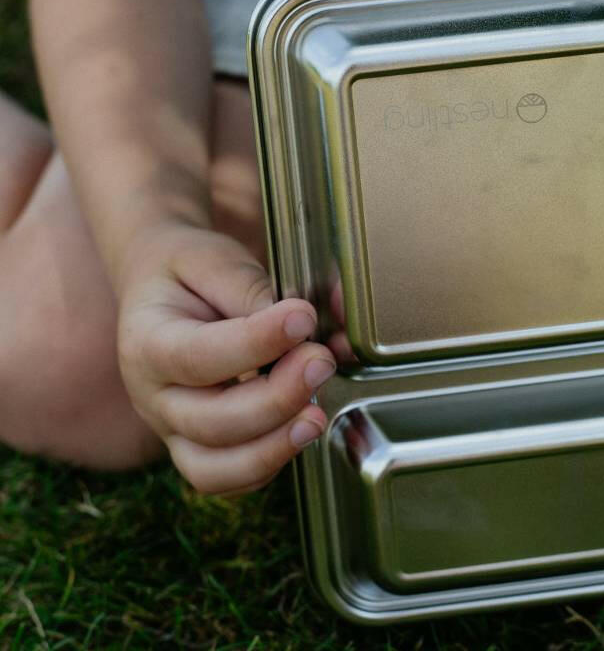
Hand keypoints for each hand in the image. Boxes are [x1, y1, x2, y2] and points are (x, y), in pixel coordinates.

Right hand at [117, 223, 335, 494]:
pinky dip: (268, 464)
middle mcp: (153, 397)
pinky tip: (302, 430)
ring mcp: (172, 430)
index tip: (303, 317)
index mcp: (147, 344)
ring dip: (273, 447)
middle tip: (321, 361)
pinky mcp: (197, 447)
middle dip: (276, 398)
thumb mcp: (212, 261)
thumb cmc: (188, 272)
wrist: (161, 285)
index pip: (198, 357)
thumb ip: (252, 290)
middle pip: (210, 422)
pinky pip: (228, 479)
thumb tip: (305, 321)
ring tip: (318, 415)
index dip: (256, 342)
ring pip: (214, 468)